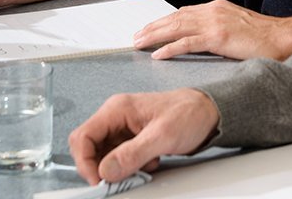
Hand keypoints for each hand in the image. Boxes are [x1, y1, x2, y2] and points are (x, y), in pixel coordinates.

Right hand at [69, 89, 220, 185]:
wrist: (208, 111)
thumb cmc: (189, 113)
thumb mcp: (162, 136)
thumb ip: (133, 153)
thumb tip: (106, 170)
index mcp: (117, 109)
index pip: (83, 136)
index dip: (85, 161)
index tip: (98, 180)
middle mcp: (115, 117)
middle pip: (89, 147)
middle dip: (99, 168)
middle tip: (114, 181)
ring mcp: (122, 129)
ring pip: (103, 155)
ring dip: (116, 169)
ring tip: (139, 169)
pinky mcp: (132, 139)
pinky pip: (119, 158)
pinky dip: (128, 168)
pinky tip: (148, 164)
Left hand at [133, 0, 291, 60]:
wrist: (286, 37)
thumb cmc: (266, 36)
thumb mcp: (238, 28)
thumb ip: (220, 30)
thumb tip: (204, 39)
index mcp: (217, 8)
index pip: (184, 13)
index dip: (164, 21)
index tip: (150, 28)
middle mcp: (213, 11)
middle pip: (175, 18)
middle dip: (153, 27)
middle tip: (136, 37)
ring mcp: (215, 22)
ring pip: (176, 27)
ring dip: (154, 35)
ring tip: (139, 43)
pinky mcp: (219, 37)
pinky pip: (188, 43)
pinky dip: (170, 48)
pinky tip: (158, 55)